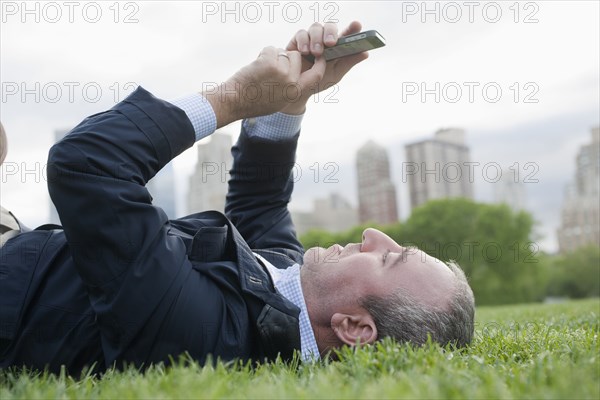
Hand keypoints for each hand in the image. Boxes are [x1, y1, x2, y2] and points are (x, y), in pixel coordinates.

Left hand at [203, 46, 325, 127]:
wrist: (235, 101)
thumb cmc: (254, 102)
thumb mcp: (279, 101)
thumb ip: (291, 87)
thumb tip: (296, 72)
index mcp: (295, 92)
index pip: (317, 75)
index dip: (319, 63)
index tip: (319, 56)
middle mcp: (291, 82)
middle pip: (296, 57)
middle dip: (285, 57)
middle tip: (271, 68)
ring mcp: (281, 72)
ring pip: (282, 52)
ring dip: (272, 56)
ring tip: (261, 70)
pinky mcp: (269, 63)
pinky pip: (271, 49)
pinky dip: (263, 54)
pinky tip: (255, 66)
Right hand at [281, 21, 368, 113]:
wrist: (297, 88)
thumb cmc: (318, 80)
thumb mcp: (335, 74)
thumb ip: (348, 63)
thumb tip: (365, 53)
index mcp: (337, 46)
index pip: (346, 33)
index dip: (352, 28)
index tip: (356, 25)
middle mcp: (324, 39)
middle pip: (330, 26)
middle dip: (331, 32)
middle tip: (331, 43)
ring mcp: (311, 38)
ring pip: (315, 27)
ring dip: (317, 39)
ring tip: (316, 53)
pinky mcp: (298, 40)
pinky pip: (301, 34)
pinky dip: (304, 41)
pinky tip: (305, 52)